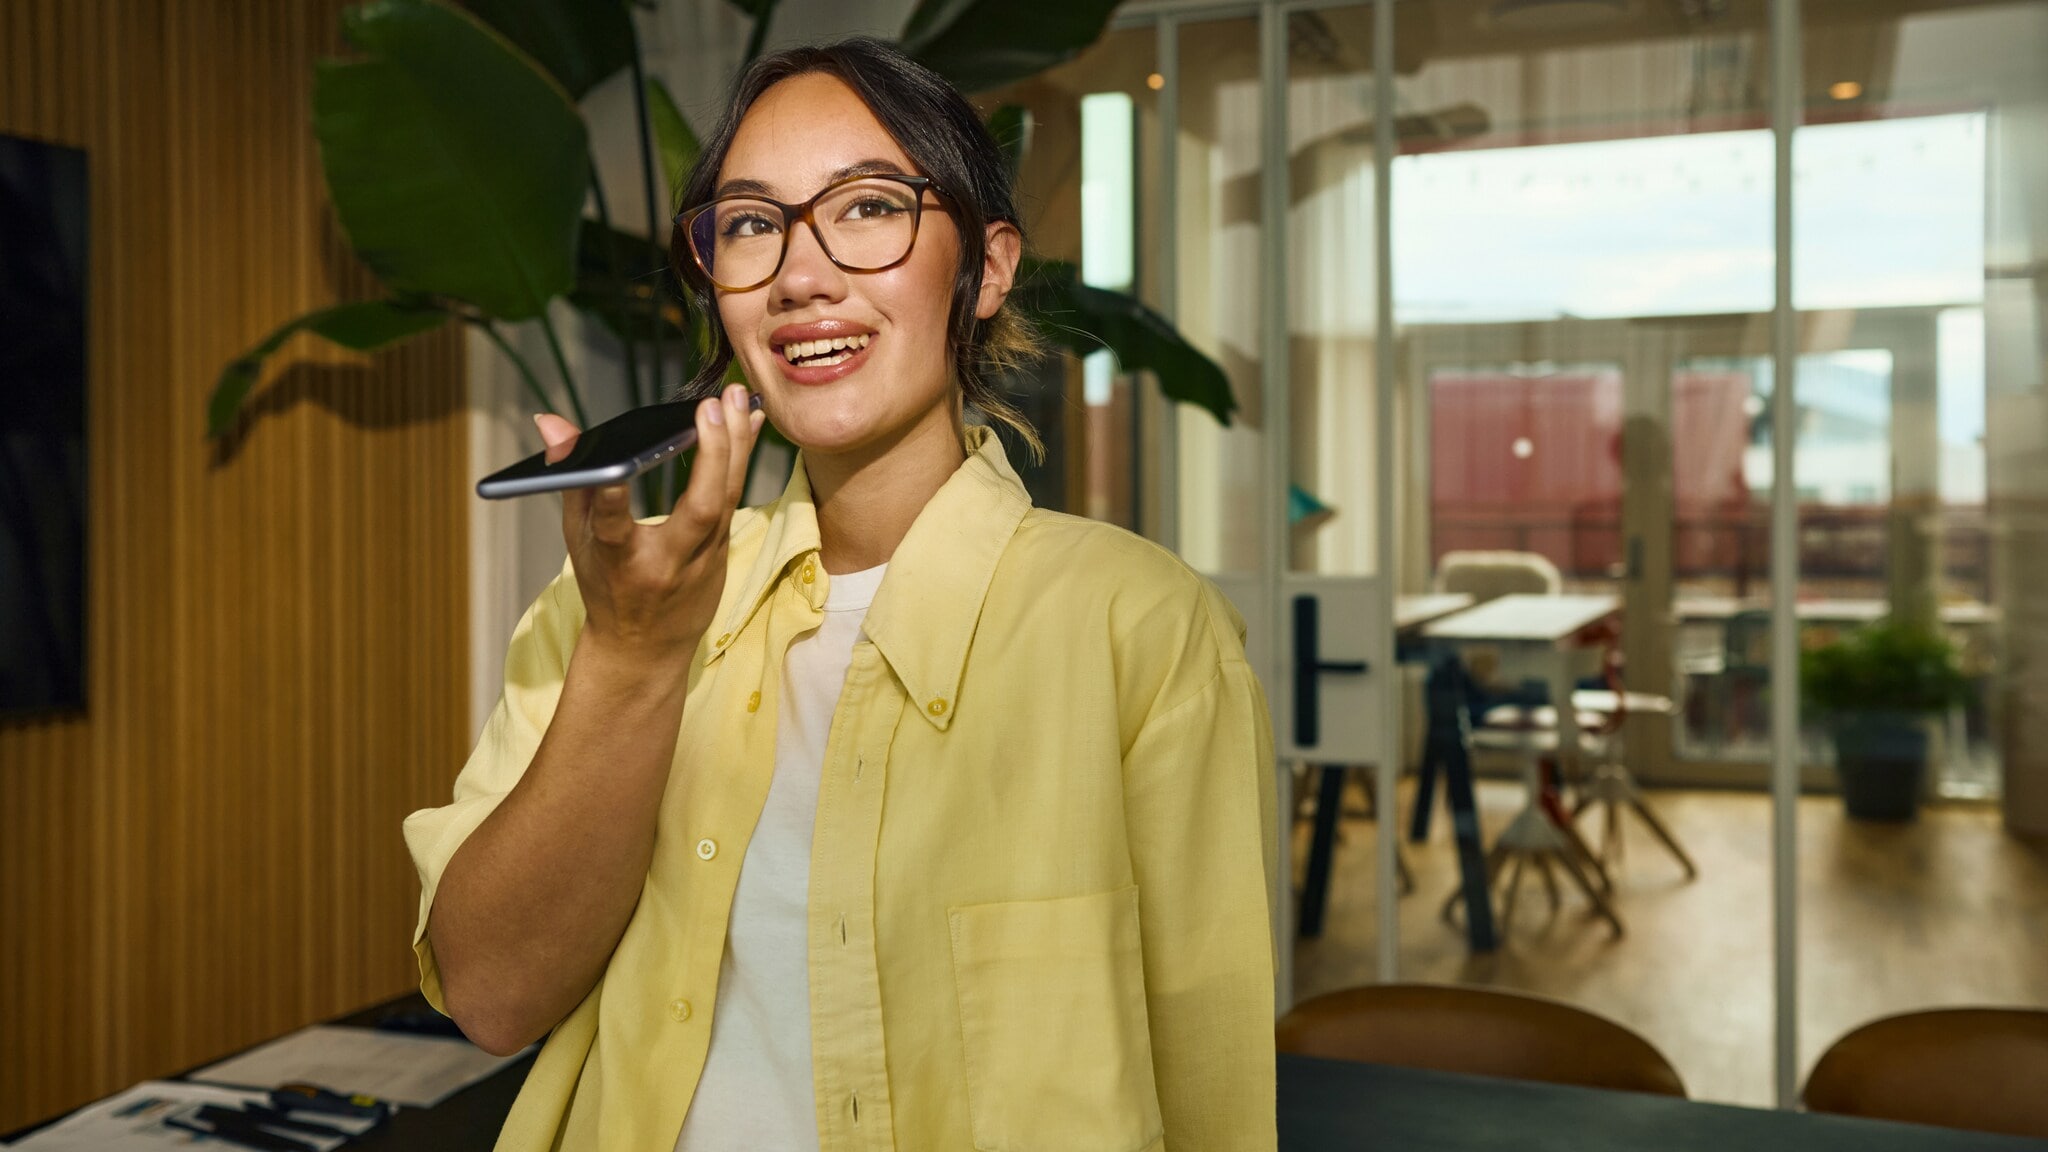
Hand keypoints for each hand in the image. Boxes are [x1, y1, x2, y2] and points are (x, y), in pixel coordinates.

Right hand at [534, 385, 766, 664]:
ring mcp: (701, 560)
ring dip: (735, 445)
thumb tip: (551, 421)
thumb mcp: (578, 538)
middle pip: (699, 509)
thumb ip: (570, 478)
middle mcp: (666, 563)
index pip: (613, 527)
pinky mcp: (722, 555)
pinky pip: (737, 498)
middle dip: (710, 454)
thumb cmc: (605, 586)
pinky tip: (750, 419)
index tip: (613, 464)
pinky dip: (742, 457)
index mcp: (619, 562)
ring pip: (727, 499)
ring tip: (738, 397)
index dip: (610, 498)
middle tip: (712, 405)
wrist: (645, 650)